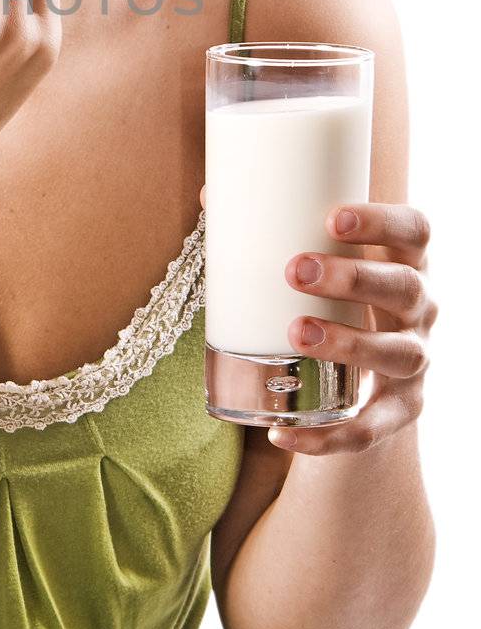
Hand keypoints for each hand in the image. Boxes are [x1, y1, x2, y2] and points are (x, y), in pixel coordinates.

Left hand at [198, 186, 438, 454]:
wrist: (362, 381)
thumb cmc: (334, 300)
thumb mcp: (319, 265)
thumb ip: (269, 231)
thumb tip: (206, 192)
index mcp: (404, 262)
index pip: (414, 231)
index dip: (382, 221)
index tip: (332, 216)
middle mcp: (421, 310)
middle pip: (405, 287)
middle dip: (352, 278)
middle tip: (294, 271)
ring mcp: (415, 362)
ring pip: (398, 354)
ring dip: (349, 344)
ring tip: (297, 333)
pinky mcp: (400, 411)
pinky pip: (370, 429)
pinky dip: (327, 437)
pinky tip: (281, 432)